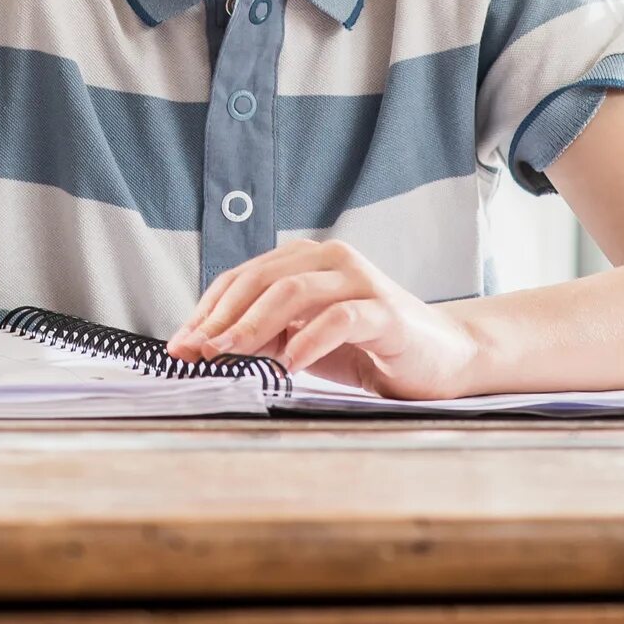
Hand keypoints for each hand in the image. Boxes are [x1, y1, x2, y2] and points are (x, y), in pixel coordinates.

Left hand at [168, 241, 479, 399]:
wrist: (444, 357)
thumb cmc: (369, 348)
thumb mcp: (304, 342)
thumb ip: (264, 336)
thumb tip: (205, 345)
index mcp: (306, 261)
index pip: (242, 278)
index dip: (206, 309)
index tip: (179, 343)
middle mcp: (330, 260)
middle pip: (261, 279)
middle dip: (221, 316)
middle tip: (194, 350)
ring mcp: (361, 281)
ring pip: (293, 290)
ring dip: (253, 324)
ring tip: (228, 353)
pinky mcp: (387, 312)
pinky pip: (341, 318)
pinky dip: (309, 339)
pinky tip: (289, 364)